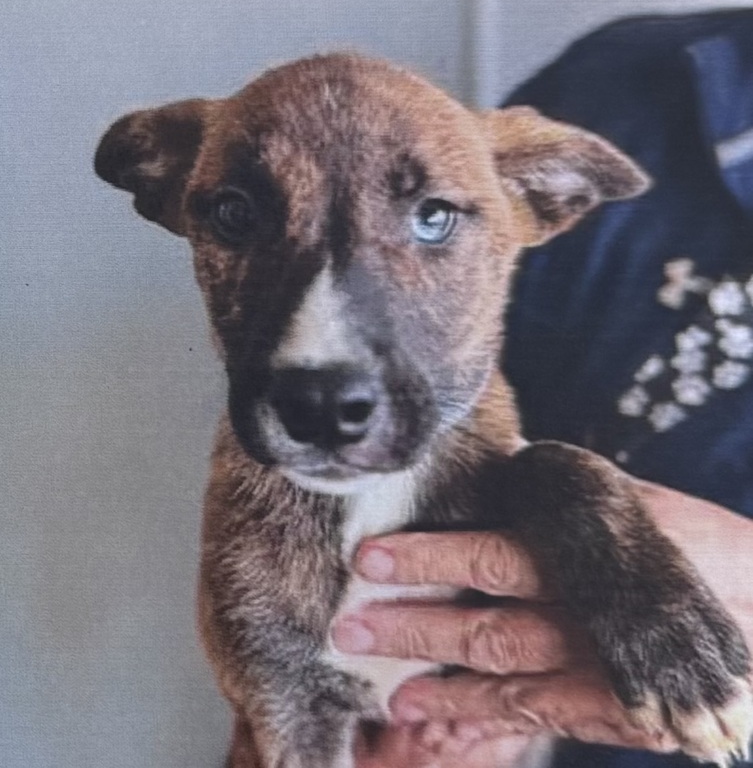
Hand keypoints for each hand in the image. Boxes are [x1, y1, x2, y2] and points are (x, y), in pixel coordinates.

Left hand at [336, 481, 752, 766]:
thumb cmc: (692, 548)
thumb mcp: (635, 503)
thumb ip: (565, 494)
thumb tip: (506, 457)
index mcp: (588, 551)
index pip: (493, 555)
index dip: (427, 558)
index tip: (369, 558)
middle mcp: (587, 613)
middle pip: (485, 622)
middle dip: (410, 625)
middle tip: (349, 625)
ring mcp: (600, 669)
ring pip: (501, 674)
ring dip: (433, 677)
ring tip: (376, 675)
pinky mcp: (614, 711)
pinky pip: (532, 714)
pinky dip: (477, 713)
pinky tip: (430, 710)